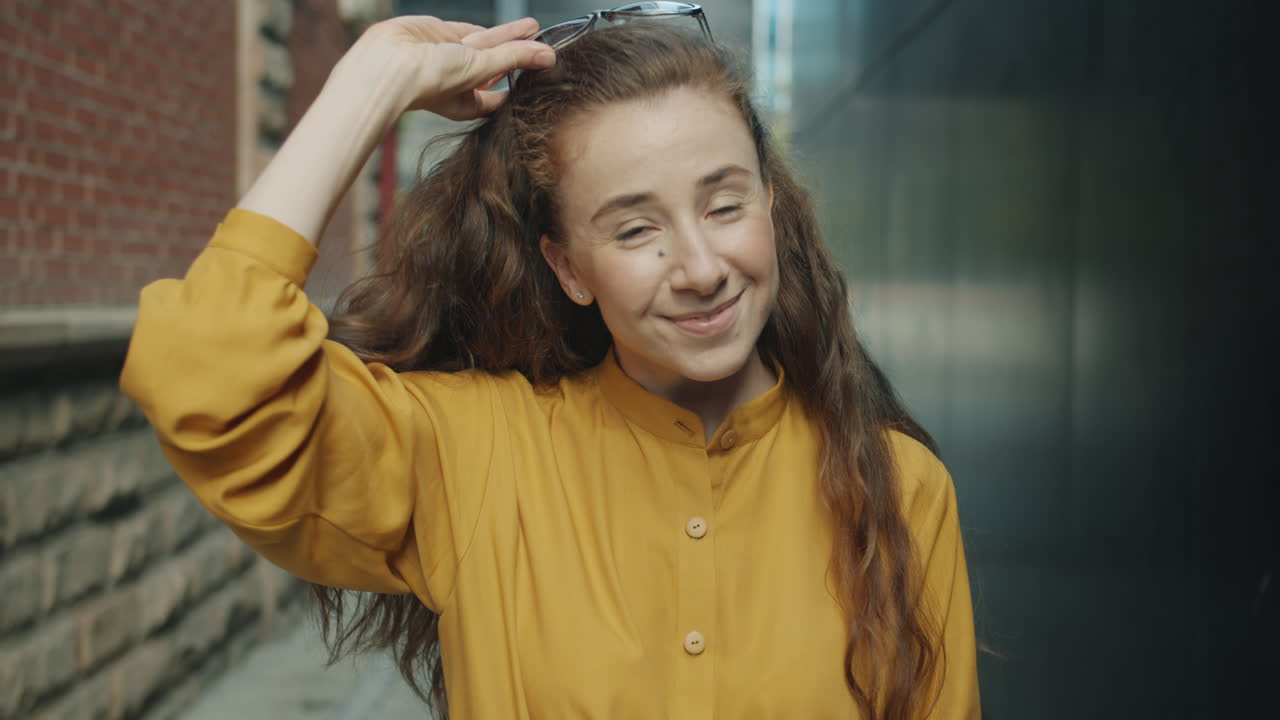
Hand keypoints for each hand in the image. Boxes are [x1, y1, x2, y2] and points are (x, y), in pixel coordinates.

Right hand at [328, 15, 554, 120]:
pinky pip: (466, 30)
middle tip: (546, 44)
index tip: (540, 77)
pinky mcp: (437, 34)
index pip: (498, 98)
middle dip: (520, 54)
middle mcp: (457, 81)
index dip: (517, 87)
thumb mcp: (478, 69)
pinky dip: (486, 28)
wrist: (386, 63)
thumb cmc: (428, 82)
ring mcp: (447, 56)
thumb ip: (513, 57)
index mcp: (466, 103)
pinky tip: (509, 27)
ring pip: (485, 44)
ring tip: (534, 27)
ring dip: (509, 36)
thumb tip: (548, 56)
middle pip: (497, 65)